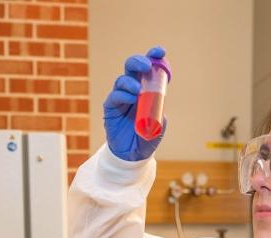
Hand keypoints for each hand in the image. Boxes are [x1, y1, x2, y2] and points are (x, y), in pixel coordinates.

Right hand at [104, 46, 166, 161]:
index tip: (160, 51)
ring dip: (130, 82)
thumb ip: (158, 109)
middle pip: (132, 68)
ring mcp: (121, 98)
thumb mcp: (159, 123)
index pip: (148, 69)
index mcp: (147, 89)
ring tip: (137, 90)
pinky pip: (114, 97)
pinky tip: (130, 99)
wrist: (134, 154)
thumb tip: (156, 99)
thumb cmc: (147, 136)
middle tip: (146, 66)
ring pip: (122, 80)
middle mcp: (133, 89)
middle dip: (138, 62)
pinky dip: (122, 95)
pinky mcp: (111, 108)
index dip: (153, 57)